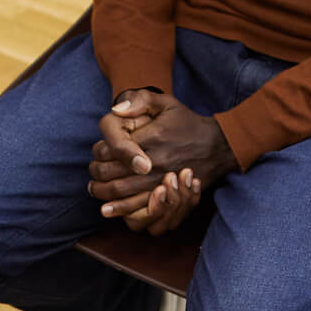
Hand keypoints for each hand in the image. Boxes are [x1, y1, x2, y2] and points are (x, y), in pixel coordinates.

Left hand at [90, 92, 232, 221]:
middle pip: (112, 173)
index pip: (112, 149)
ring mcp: (160, 180)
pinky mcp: (167, 194)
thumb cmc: (187, 123)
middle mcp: (153, 161)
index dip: (99, 151)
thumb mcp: (166, 103)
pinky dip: (122, 210)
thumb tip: (115, 109)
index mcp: (150, 138)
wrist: (217, 146)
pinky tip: (111, 209)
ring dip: (103, 193)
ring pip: (121, 192)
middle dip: (96, 174)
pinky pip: (139, 207)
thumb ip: (139, 100)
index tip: (98, 151)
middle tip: (92, 173)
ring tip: (95, 189)